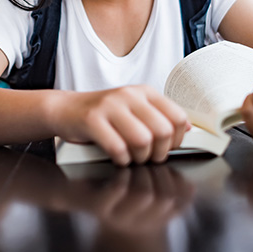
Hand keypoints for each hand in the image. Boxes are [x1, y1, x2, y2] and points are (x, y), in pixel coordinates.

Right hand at [50, 85, 190, 165]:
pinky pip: (118, 148)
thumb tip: (188, 129)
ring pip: (143, 140)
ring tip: (132, 157)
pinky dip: (121, 160)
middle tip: (148, 157)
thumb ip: (159, 117)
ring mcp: (110, 106)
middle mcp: (129, 95)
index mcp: (144, 92)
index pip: (178, 117)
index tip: (167, 147)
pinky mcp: (92, 120)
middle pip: (163, 131)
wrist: (65, 109)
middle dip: (159, 153)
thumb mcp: (134, 109)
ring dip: (140, 158)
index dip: (178, 139)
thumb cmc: (103, 115)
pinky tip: (117, 157)